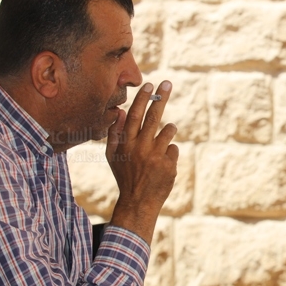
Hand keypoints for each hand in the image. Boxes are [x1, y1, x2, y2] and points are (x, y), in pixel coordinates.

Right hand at [107, 81, 178, 243]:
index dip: (142, 99)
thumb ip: (114, 133)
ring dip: (169, 129)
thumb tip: (121, 112)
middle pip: (154, 117)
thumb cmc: (125, 175)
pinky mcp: (169, 165)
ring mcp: (156, 157)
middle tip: (167, 83)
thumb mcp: (112, 156)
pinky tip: (162, 163)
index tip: (149, 84)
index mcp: (126, 144)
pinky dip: (169, 152)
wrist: (138, 202)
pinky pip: (173, 149)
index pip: (135, 115)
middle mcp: (141, 148)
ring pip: (168, 131)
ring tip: (167, 132)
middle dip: (161, 98)